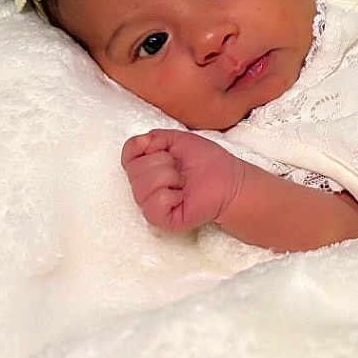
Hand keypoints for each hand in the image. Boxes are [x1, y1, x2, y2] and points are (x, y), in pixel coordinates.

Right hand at [121, 129, 243, 231]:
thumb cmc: (207, 162)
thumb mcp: (179, 139)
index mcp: (146, 167)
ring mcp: (151, 205)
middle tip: (181, 170)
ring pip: (143, 186)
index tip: (166, 150)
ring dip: (170, 178)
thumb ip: (154, 137)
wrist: (229, 182)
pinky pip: (155, 203)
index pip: (128, 155)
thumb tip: (141, 143)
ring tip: (183, 183)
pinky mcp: (161, 220)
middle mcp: (144, 187)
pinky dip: (172, 196)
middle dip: (163, 163)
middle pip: (134, 170)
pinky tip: (182, 197)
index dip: (144, 148)